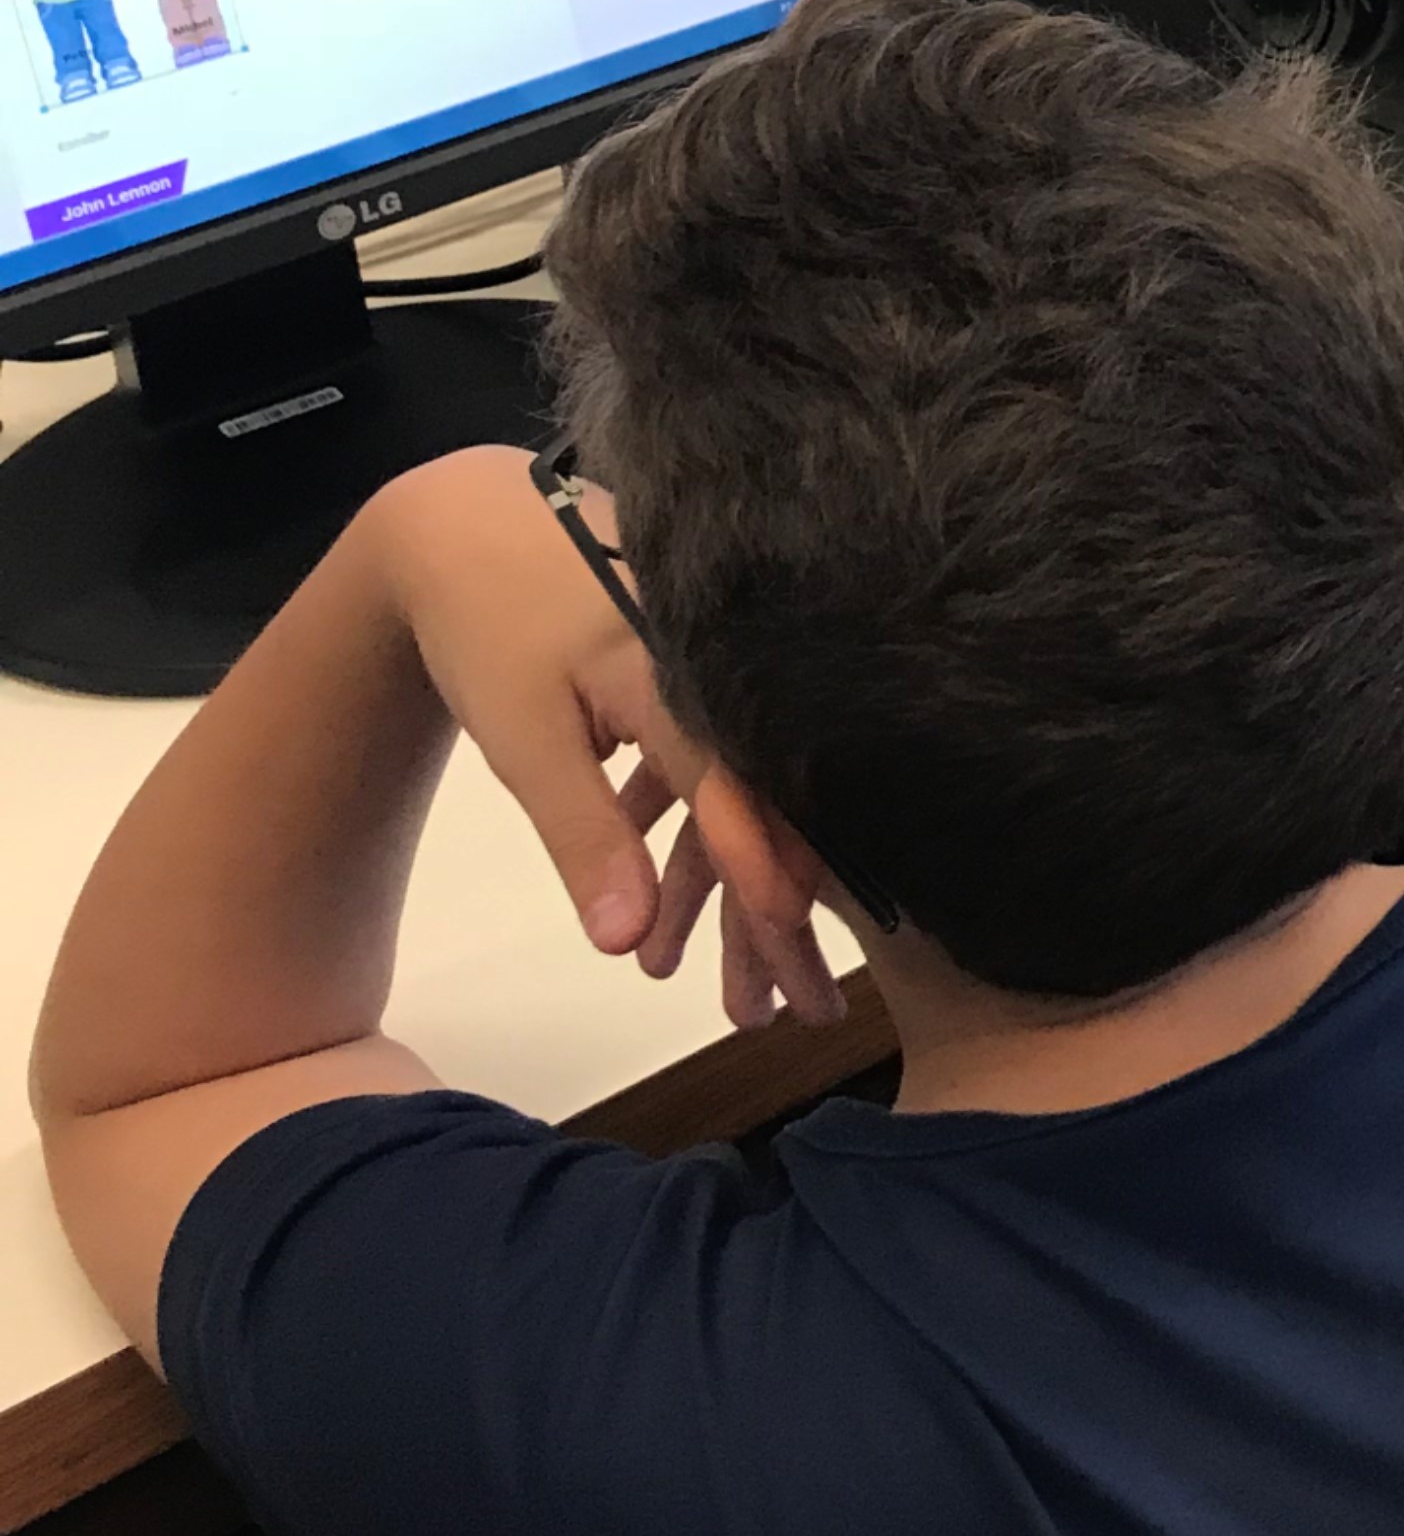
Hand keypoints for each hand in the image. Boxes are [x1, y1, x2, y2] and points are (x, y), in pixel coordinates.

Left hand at [357, 450, 842, 1027]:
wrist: (469, 525)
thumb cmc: (490, 628)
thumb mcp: (524, 739)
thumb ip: (584, 836)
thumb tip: (623, 941)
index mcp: (692, 687)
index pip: (749, 809)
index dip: (776, 892)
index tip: (797, 970)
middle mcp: (729, 681)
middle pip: (772, 816)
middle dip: (785, 923)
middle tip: (803, 1010)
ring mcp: (724, 677)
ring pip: (750, 801)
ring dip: (744, 898)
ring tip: (748, 989)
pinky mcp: (706, 679)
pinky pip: (722, 770)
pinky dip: (709, 843)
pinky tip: (683, 909)